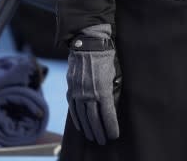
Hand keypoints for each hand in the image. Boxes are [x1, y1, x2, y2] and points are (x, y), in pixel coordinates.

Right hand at [66, 24, 119, 144]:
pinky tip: (81, 127)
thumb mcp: (115, 74)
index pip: (108, 114)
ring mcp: (78, 92)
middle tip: (103, 141)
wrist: (88, 45)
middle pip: (94, 118)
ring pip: (82, 116)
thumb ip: (113, 90)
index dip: (111, 126)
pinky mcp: (71, 90)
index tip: (114, 135)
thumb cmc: (106, 58)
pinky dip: (77, 119)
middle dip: (99, 131)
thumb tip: (113, 105)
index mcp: (103, 90)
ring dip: (88, 128)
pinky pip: (73, 108)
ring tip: (92, 138)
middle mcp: (89, 94)